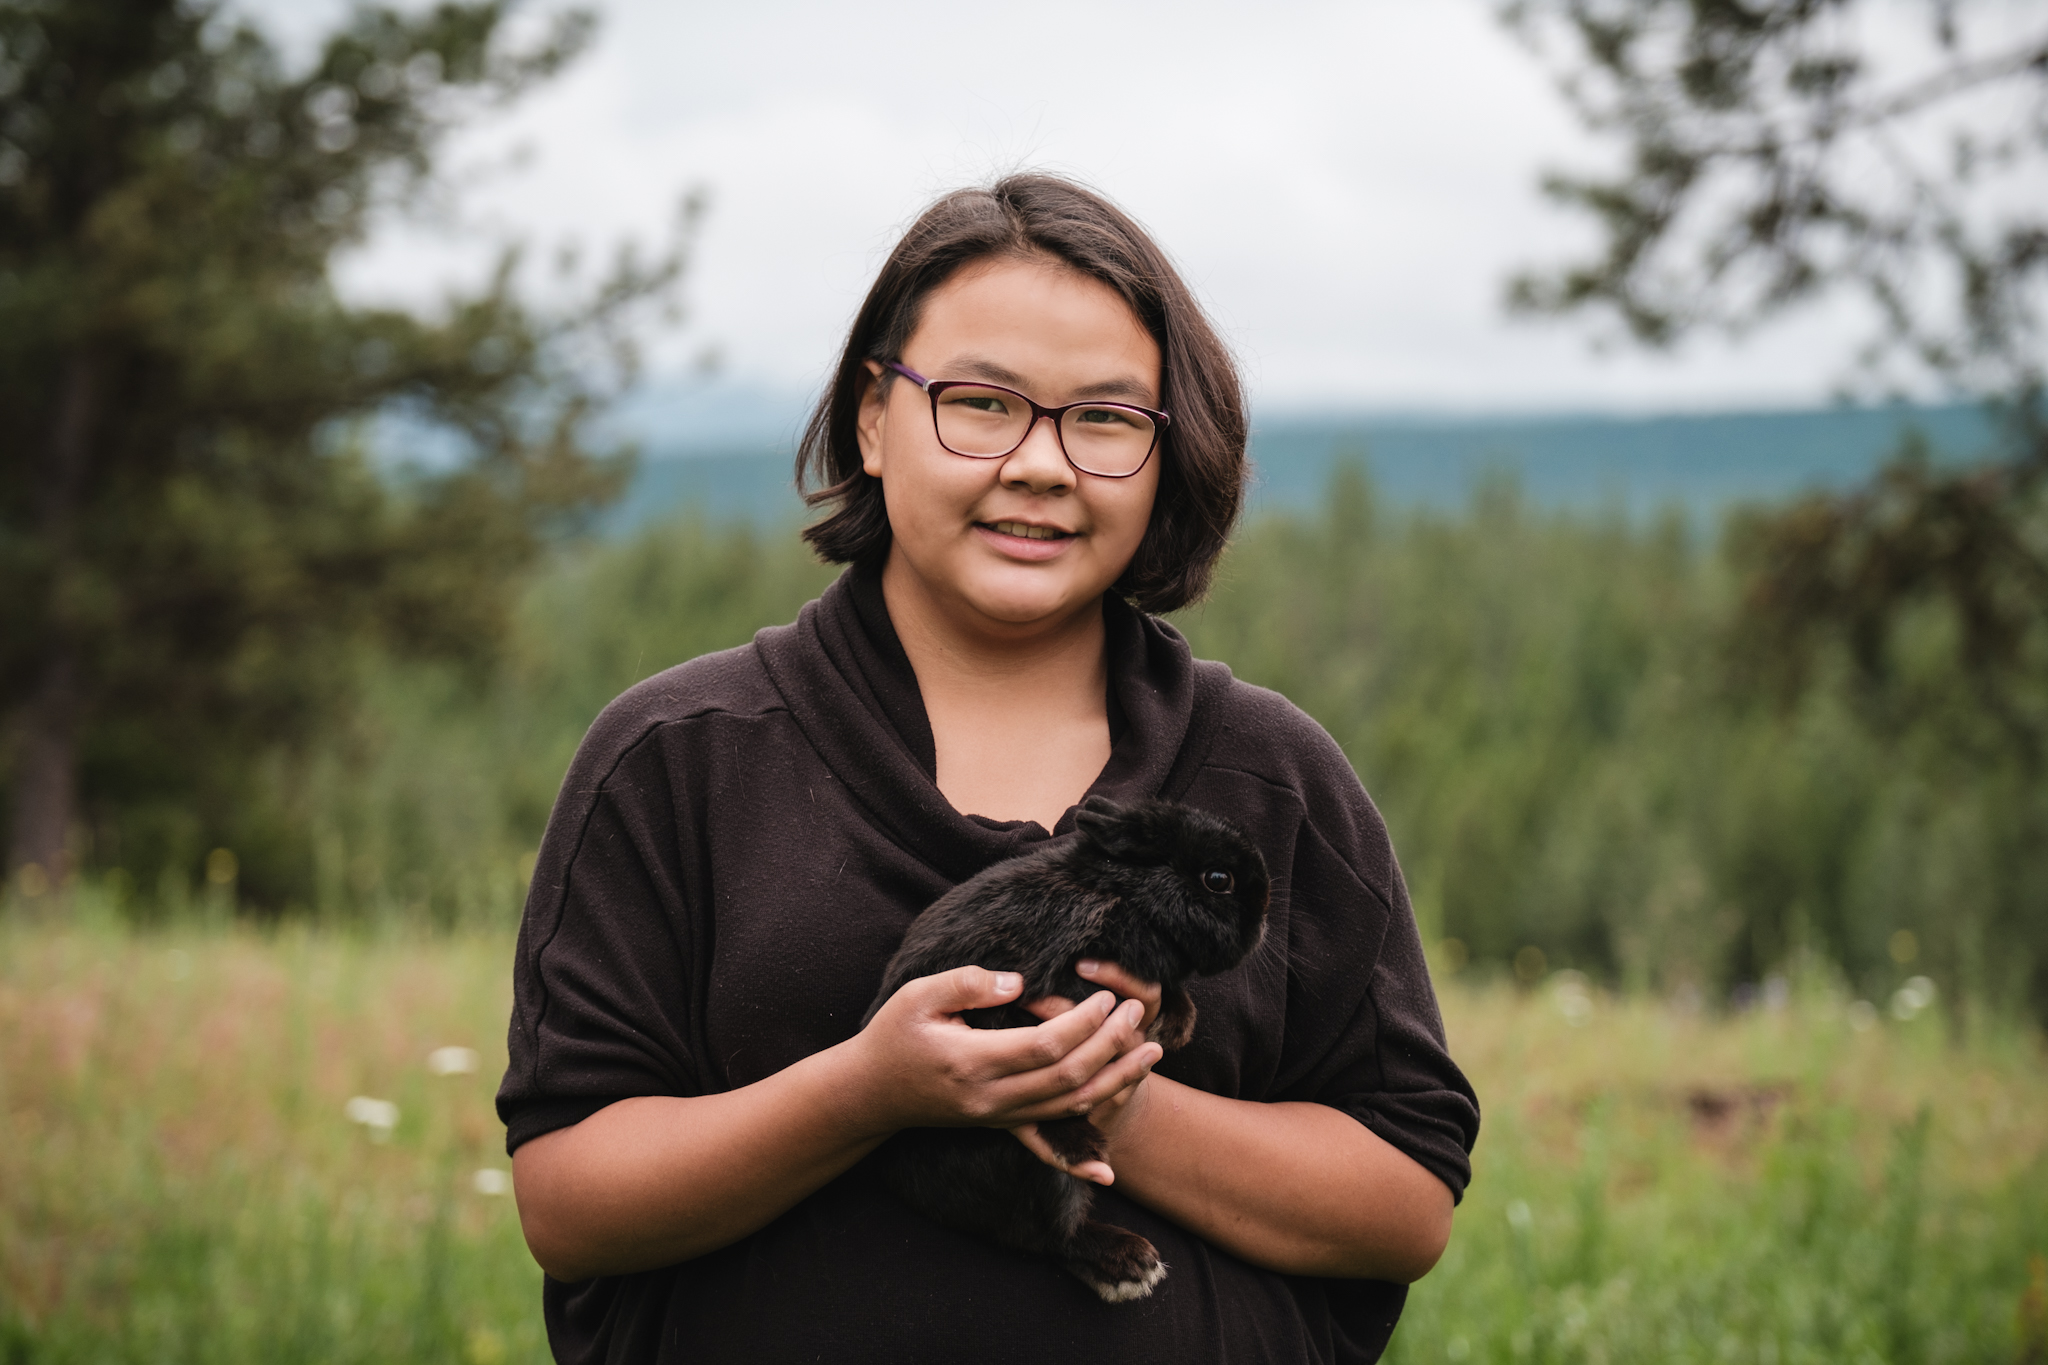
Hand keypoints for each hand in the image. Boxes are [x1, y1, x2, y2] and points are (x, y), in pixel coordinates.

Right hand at [849, 965, 1159, 1147]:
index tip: (1104, 997)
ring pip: (1067, 1110)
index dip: (1083, 1023)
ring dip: (1114, 1083)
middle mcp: (989, 1099)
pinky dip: (1079, 1155)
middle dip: (1110, 1046)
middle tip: (1136, 1014)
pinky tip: (1107, 1167)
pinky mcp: (1000, 1127)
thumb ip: (968, 983)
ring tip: (1150, 1053)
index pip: (1045, 1046)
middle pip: (1067, 1078)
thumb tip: (1020, 983)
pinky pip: (1046, 1142)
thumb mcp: (919, 995)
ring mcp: (997, 1118)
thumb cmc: (894, 1036)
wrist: (871, 1093)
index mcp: (971, 1062)